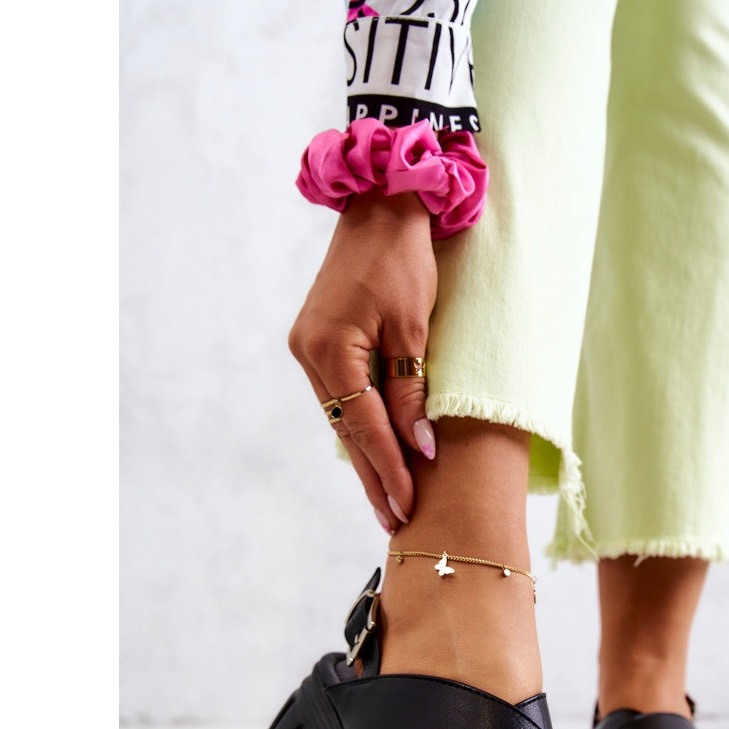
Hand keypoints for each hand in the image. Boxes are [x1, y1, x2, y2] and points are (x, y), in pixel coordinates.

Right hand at [288, 191, 437, 530]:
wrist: (379, 207)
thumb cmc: (403, 260)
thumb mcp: (414, 328)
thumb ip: (411, 392)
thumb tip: (420, 449)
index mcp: (330, 349)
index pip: (365, 426)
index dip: (389, 469)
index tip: (409, 506)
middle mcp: (309, 354)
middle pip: (347, 431)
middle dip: (374, 477)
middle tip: (396, 522)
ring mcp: (307, 349)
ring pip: (341, 418)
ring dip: (366, 457)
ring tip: (390, 500)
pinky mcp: (316, 343)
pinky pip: (339, 398)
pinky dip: (360, 427)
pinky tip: (374, 454)